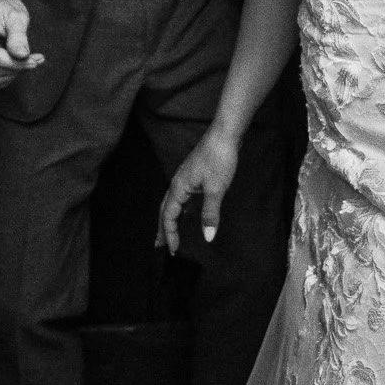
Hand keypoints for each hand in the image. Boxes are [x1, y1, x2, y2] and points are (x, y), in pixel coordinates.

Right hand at [0, 0, 44, 90]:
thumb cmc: (6, 10)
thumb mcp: (17, 16)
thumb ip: (19, 36)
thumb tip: (21, 55)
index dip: (15, 63)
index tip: (35, 60)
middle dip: (17, 69)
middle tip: (34, 59)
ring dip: (12, 75)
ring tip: (26, 61)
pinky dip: (4, 78)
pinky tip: (15, 66)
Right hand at [156, 125, 239, 254]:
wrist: (225, 134)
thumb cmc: (219, 158)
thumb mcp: (216, 189)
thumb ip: (210, 214)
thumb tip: (207, 237)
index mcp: (179, 187)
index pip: (169, 216)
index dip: (170, 234)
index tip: (174, 250)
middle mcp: (178, 183)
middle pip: (165, 210)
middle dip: (162, 228)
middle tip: (159, 245)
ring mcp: (186, 178)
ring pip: (173, 203)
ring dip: (170, 218)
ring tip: (170, 232)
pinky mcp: (195, 175)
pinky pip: (182, 197)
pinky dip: (181, 209)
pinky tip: (188, 212)